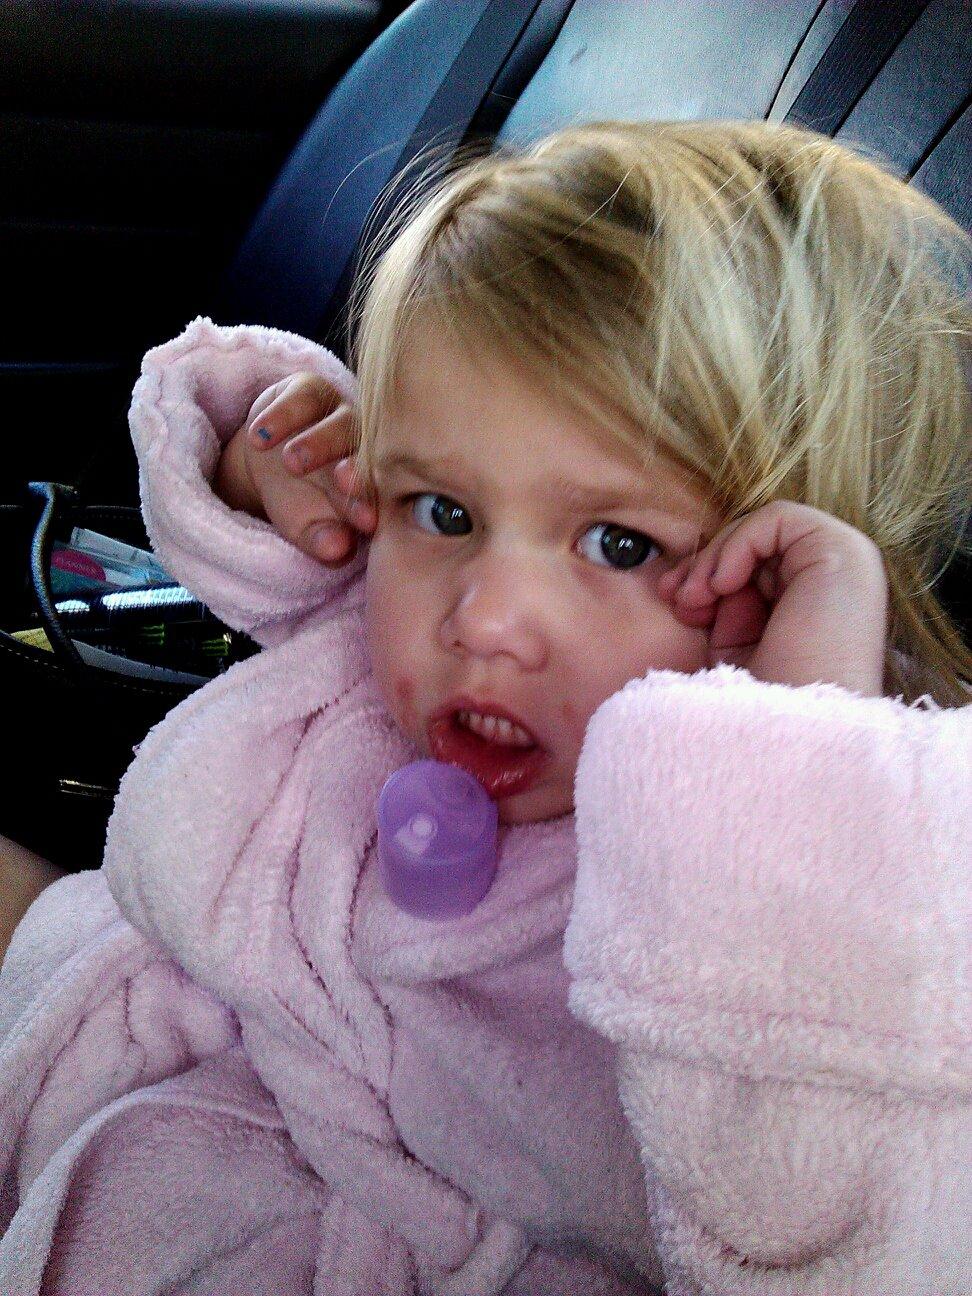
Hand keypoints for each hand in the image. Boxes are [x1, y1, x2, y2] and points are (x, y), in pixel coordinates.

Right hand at [213, 372, 376, 567]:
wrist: (269, 454)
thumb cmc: (299, 497)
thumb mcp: (306, 527)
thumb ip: (322, 541)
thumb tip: (336, 552)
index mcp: (377, 483)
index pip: (379, 494)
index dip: (371, 505)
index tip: (367, 522)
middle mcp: (366, 446)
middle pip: (366, 455)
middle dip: (356, 469)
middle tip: (343, 482)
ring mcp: (341, 415)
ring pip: (339, 424)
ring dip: (318, 442)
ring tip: (292, 462)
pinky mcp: (311, 391)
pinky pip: (301, 399)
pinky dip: (281, 417)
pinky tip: (261, 436)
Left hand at [656, 501, 888, 694]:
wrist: (794, 736)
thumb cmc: (761, 703)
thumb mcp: (734, 646)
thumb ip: (723, 605)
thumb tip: (694, 581)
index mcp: (818, 603)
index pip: (756, 566)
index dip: (707, 576)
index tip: (674, 603)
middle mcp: (838, 579)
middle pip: (757, 546)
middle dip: (705, 566)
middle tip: (675, 598)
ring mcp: (847, 562)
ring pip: (763, 530)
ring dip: (716, 557)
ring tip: (694, 600)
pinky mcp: (844, 551)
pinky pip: (777, 520)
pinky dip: (738, 546)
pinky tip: (721, 586)